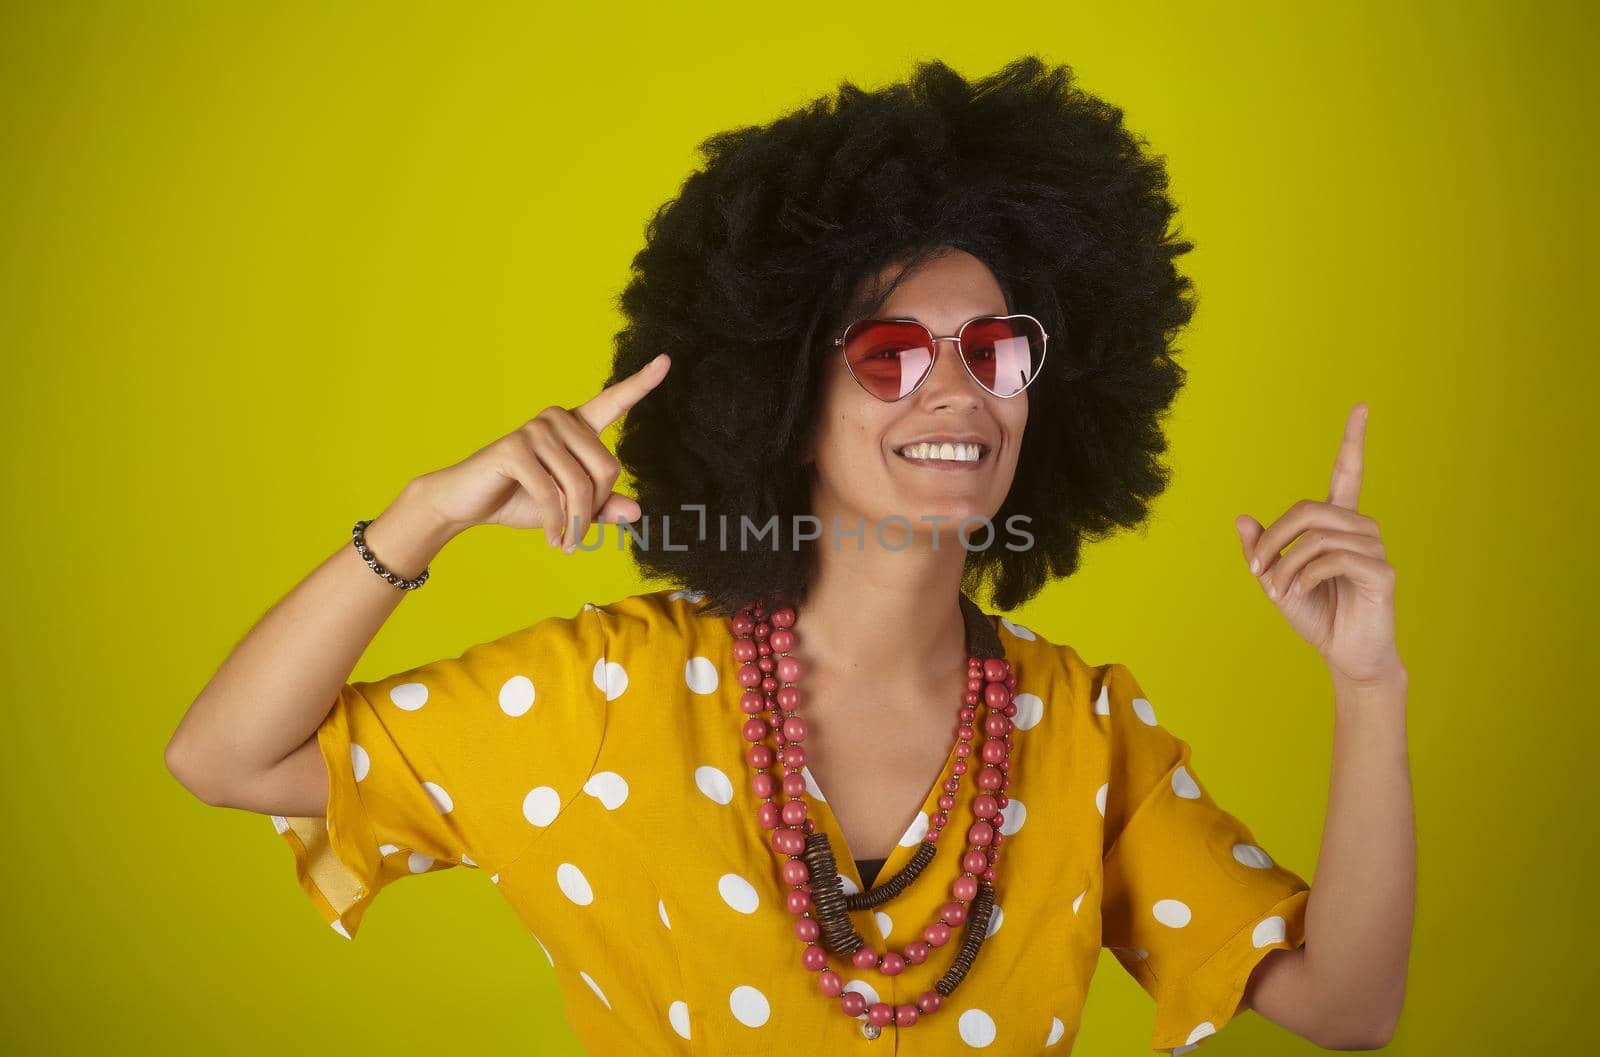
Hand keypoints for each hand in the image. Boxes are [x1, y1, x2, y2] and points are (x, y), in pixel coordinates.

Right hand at [416, 353, 670, 551]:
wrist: (467, 504)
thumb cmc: (521, 499)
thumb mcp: (570, 508)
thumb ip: (602, 507)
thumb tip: (636, 511)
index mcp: (576, 425)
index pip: (614, 401)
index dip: (641, 383)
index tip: (667, 361)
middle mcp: (559, 419)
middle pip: (607, 468)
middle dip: (596, 509)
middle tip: (579, 535)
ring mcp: (535, 430)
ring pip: (581, 485)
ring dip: (576, 523)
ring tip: (566, 542)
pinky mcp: (514, 448)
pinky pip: (551, 493)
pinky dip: (555, 523)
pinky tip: (552, 538)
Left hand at [1235, 403, 1402, 686]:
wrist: (1345, 654)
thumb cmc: (1315, 614)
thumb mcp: (1277, 579)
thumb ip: (1262, 549)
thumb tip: (1241, 518)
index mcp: (1338, 524)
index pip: (1348, 472)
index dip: (1353, 440)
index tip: (1362, 406)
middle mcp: (1360, 529)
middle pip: (1310, 509)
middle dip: (1274, 538)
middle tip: (1256, 571)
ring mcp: (1375, 549)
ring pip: (1316, 536)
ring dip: (1285, 566)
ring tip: (1277, 591)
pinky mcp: (1381, 572)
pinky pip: (1332, 558)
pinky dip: (1303, 576)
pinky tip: (1296, 593)